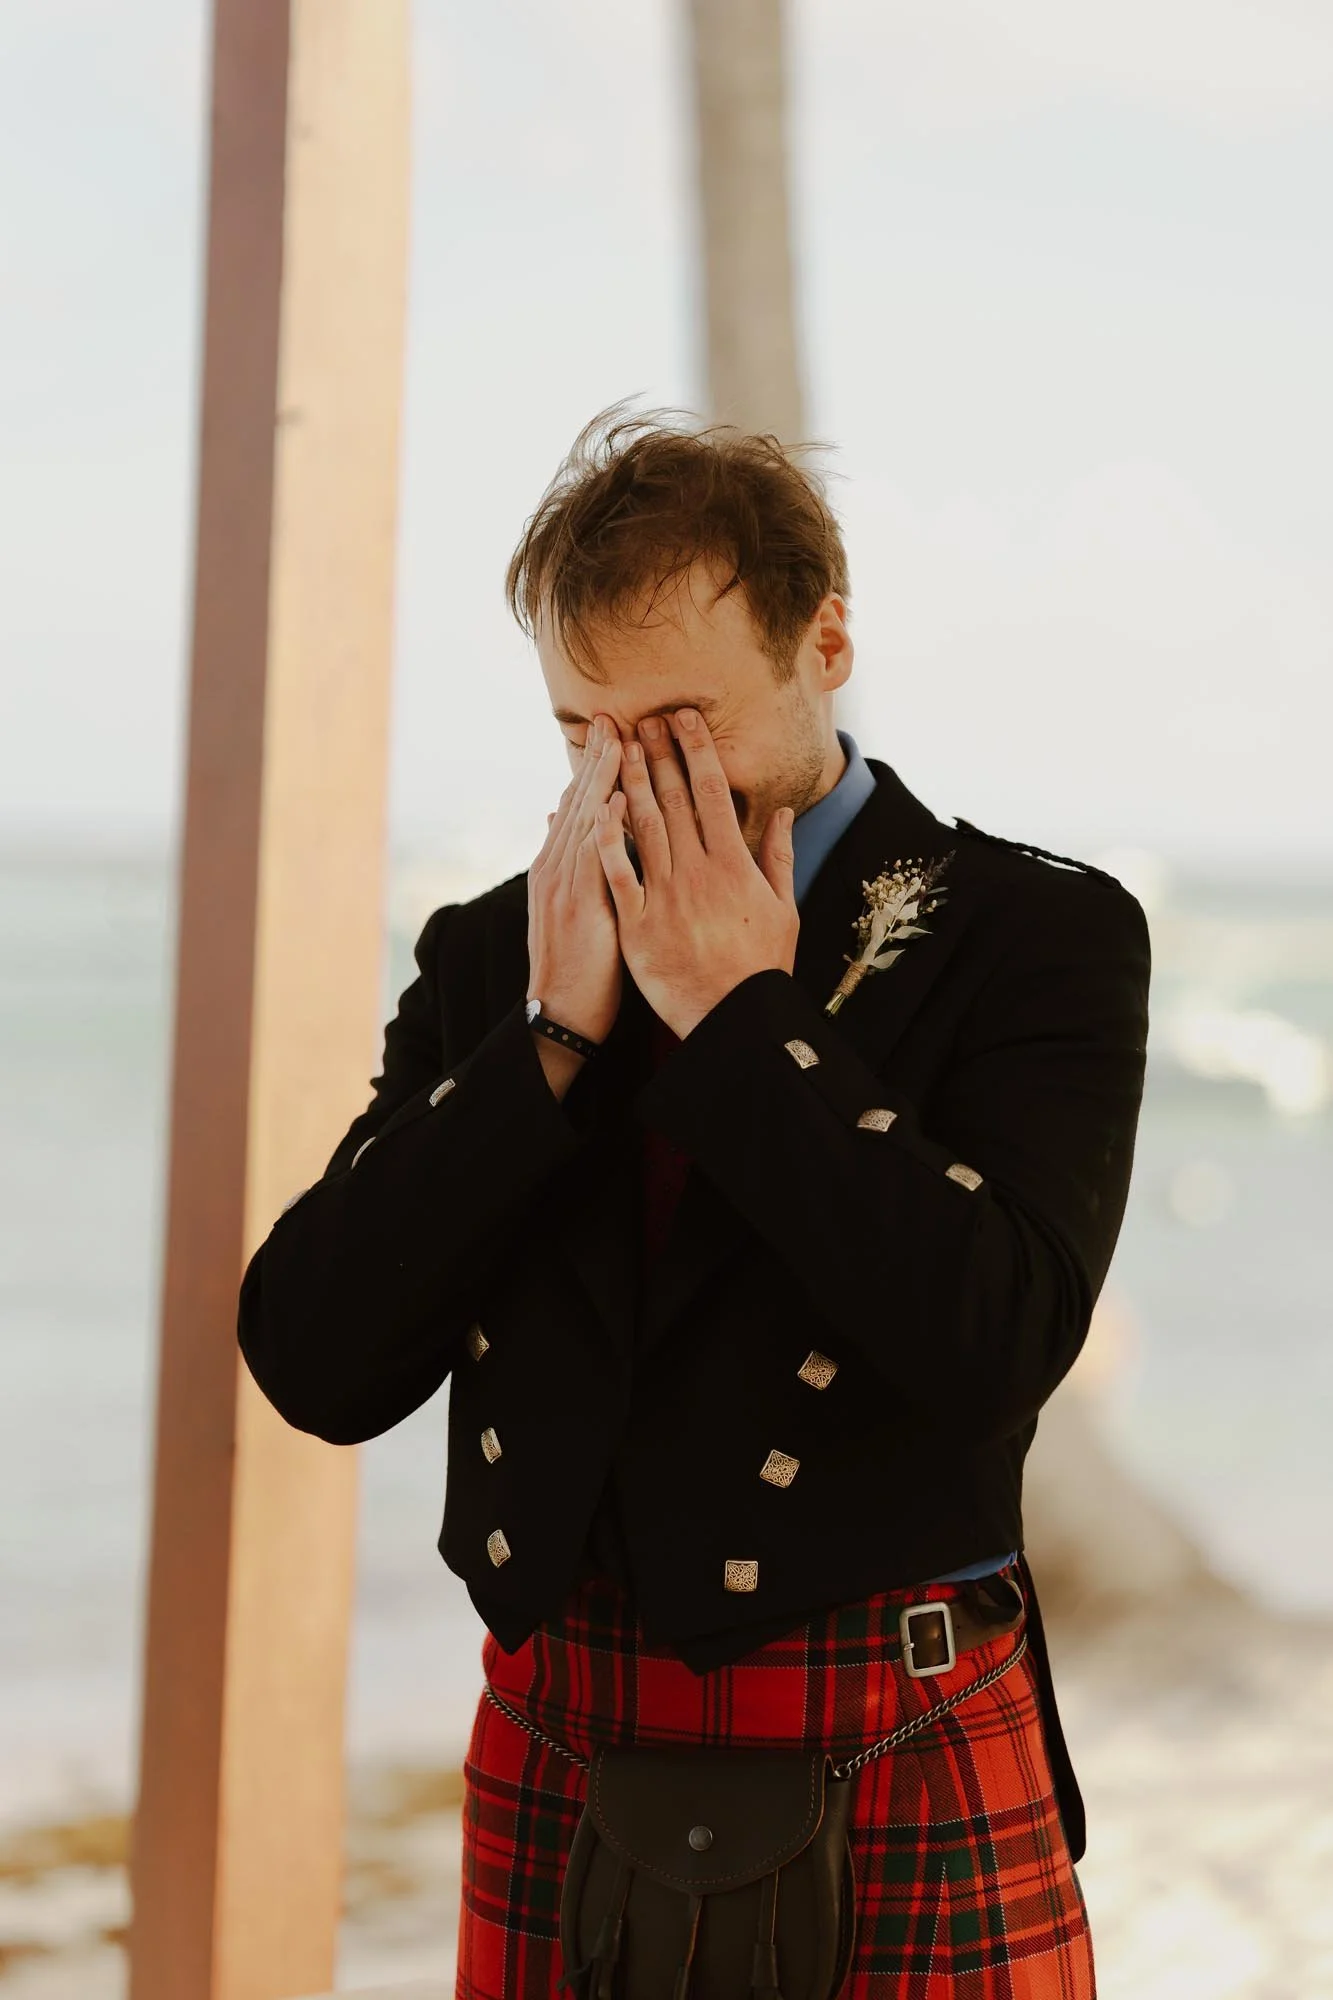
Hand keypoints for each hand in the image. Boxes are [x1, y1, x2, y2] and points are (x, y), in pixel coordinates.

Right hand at [527, 714, 624, 1046]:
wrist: (560, 1011)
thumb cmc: (577, 964)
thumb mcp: (568, 906)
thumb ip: (566, 860)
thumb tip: (559, 819)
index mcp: (557, 867)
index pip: (578, 806)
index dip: (594, 767)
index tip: (611, 731)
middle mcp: (556, 868)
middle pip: (579, 801)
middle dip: (597, 758)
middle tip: (613, 715)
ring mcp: (564, 886)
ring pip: (583, 821)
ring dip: (601, 779)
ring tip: (618, 739)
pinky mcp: (579, 908)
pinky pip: (592, 859)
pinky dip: (601, 828)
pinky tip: (614, 800)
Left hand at [592, 707, 797, 1037]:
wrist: (735, 1019)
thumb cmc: (761, 966)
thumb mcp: (785, 909)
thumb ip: (780, 857)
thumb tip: (783, 812)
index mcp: (736, 865)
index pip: (712, 793)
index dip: (696, 751)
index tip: (684, 719)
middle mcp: (699, 873)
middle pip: (675, 800)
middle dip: (659, 754)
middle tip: (643, 718)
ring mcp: (666, 898)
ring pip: (644, 827)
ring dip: (632, 782)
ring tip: (620, 747)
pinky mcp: (638, 925)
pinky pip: (617, 874)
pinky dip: (607, 838)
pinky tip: (597, 807)